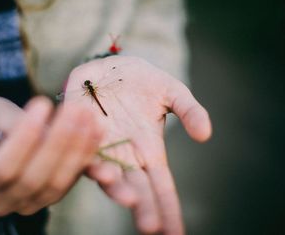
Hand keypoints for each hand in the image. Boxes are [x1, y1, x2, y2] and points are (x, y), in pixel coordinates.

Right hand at [0, 96, 101, 215]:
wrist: (3, 145)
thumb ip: (11, 120)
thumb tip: (46, 125)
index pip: (2, 166)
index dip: (24, 136)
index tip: (42, 103)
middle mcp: (2, 200)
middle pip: (34, 178)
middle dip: (58, 140)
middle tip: (75, 109)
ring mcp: (29, 204)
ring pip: (57, 183)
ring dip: (77, 148)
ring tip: (89, 118)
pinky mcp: (53, 198)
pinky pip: (72, 181)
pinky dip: (86, 156)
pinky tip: (96, 131)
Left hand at [63, 56, 211, 234]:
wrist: (111, 67)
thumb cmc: (143, 83)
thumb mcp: (172, 91)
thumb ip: (189, 110)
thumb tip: (205, 136)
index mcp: (149, 150)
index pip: (161, 186)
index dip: (169, 209)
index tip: (176, 233)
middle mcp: (124, 155)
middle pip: (136, 188)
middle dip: (144, 208)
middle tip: (150, 227)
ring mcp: (101, 145)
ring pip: (107, 174)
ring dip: (116, 187)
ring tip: (127, 198)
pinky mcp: (79, 131)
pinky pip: (83, 150)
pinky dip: (89, 160)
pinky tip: (97, 169)